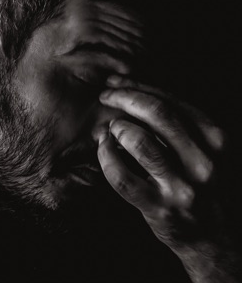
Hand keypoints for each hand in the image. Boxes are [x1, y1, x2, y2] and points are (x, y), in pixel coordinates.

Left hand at [97, 75, 240, 281]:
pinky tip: (103, 147)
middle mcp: (203, 161)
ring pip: (140, 142)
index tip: (116, 82)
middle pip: (156, 113)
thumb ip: (177, 123)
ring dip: (117, 127)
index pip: (170, 100)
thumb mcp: (202, 149)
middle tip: (105, 95)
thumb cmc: (202, 183)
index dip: (137, 86)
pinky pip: (122, 176)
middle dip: (124, 97)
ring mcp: (182, 186)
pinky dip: (106, 156)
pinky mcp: (160, 208)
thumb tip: (134, 91)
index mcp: (215, 139)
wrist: (216, 238)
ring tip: (109, 127)